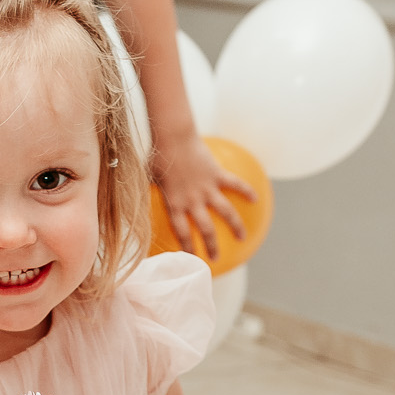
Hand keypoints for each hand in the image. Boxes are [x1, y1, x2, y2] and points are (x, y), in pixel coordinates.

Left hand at [156, 131, 254, 262]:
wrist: (173, 135)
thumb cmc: (157, 155)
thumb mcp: (148, 180)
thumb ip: (151, 193)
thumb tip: (140, 199)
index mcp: (175, 203)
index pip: (182, 232)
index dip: (187, 248)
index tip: (191, 259)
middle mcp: (193, 200)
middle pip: (206, 229)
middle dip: (211, 247)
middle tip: (214, 259)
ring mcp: (207, 188)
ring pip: (226, 212)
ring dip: (235, 226)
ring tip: (242, 238)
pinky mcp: (217, 174)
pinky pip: (235, 184)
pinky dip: (246, 191)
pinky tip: (255, 200)